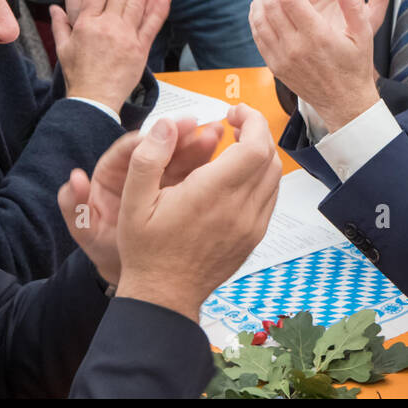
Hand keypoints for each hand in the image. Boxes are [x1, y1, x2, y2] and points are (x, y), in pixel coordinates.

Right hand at [50, 0, 172, 111]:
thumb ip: (60, 25)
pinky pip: (152, 24)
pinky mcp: (141, 48)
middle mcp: (107, 27)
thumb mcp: (63, 48)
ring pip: (136, 3)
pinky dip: (159, 7)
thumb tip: (53, 9)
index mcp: (87, 24)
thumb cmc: (79, 75)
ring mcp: (126, 36)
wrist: (94, 99)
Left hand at [57, 116, 225, 282]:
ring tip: (216, 132)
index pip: (130, 149)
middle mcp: (138, 172)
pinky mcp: (181, 190)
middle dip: (179, 135)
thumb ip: (75, 206)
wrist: (129, 271)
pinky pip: (195, 172)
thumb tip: (75, 179)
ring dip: (197, 143)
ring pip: (180, 155)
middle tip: (197, 125)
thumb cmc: (105, 247)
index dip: (148, 138)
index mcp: (112, 173)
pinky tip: (224, 155)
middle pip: (159, 147)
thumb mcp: (86, 230)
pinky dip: (209, 163)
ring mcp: (162, 180)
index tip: (165, 129)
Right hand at [114, 105, 281, 318]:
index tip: (234, 112)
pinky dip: (262, 177)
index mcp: (212, 194)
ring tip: (235, 146)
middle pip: (270, 156)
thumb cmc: (147, 248)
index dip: (252, 120)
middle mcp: (239, 209)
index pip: (256, 146)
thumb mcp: (133, 199)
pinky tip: (238, 175)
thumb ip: (150, 156)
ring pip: (274, 176)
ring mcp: (251, 225)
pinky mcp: (254, 237)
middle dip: (257, 131)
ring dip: (261, 154)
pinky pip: (270, 197)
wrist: (163, 295)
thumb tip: (168, 124)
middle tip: (234, 124)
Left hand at [249, 0, 389, 129]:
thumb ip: (353, 5)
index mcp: (317, 37)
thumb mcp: (364, 34)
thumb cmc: (355, 67)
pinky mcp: (274, 65)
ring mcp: (281, 58)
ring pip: (258, 18)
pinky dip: (255, 15)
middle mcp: (295, 47)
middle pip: (270, 4)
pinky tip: (261, 3)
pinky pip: (257, 35)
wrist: (344, 103)